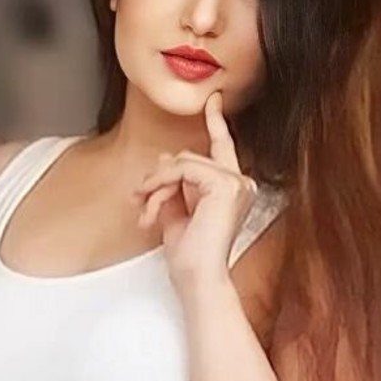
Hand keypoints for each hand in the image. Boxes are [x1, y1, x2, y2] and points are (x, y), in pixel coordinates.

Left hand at [135, 91, 258, 293]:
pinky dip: (161, 186)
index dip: (216, 122)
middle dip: (159, 178)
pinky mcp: (225, 185)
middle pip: (189, 157)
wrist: (198, 279)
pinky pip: (182, 169)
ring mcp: (236, 183)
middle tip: (139, 201)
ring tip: (146, 212)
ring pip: (182, 162)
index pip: (223, 148)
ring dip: (156, 186)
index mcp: (233, 189)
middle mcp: (241, 184)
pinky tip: (153, 207)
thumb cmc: (190, 259)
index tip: (212, 101)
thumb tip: (166, 157)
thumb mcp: (175, 215)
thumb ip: (173, 186)